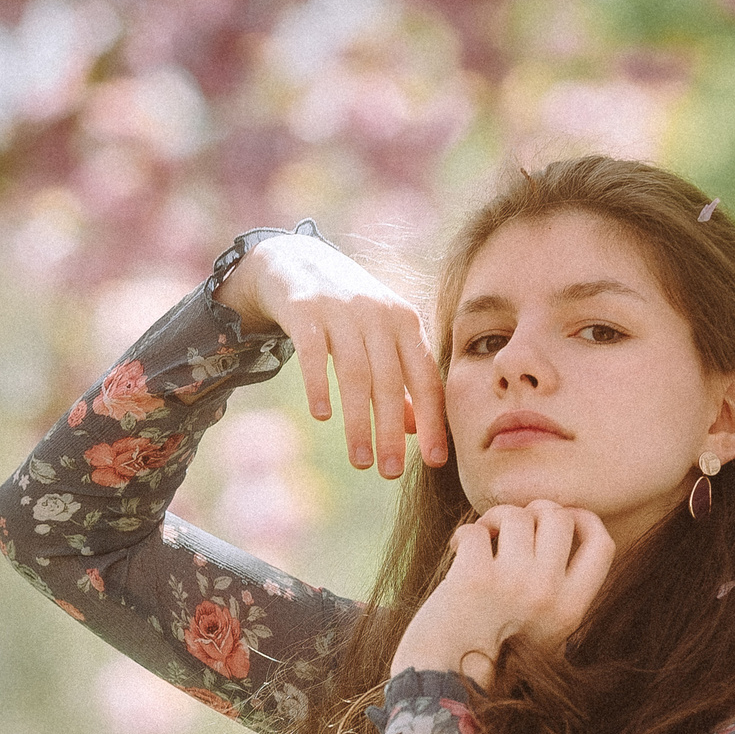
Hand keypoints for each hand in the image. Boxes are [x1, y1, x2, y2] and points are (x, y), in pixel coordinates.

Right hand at [217, 232, 447, 478]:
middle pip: (391, 382)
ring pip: (355, 374)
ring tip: (360, 461)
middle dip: (393, 432)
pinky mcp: (305, 311)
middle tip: (391, 472)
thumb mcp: (381, 336)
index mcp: (406, 323)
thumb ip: (400, 378)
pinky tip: (322, 417)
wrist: (298, 260)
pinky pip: (313, 353)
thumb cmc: (348, 311)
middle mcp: (379, 315)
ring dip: (359, 422)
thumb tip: (415, 428)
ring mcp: (341, 311)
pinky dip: (319, 385)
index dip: (434, 421)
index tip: (436, 461)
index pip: (426, 378)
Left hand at [390, 501, 615, 686]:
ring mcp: (512, 584)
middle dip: (534, 511)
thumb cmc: (489, 657)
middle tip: (512, 529)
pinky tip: (459, 551)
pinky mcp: (473, 577)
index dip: (584, 519)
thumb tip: (557, 527)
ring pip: (518, 516)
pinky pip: (476, 530)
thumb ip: (558, 594)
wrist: (444, 685)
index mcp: (571, 610)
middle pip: (560, 517)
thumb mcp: (544, 634)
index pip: (602, 544)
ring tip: (484, 538)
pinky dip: (465, 535)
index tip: (561, 519)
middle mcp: (548, 594)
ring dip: (497, 519)